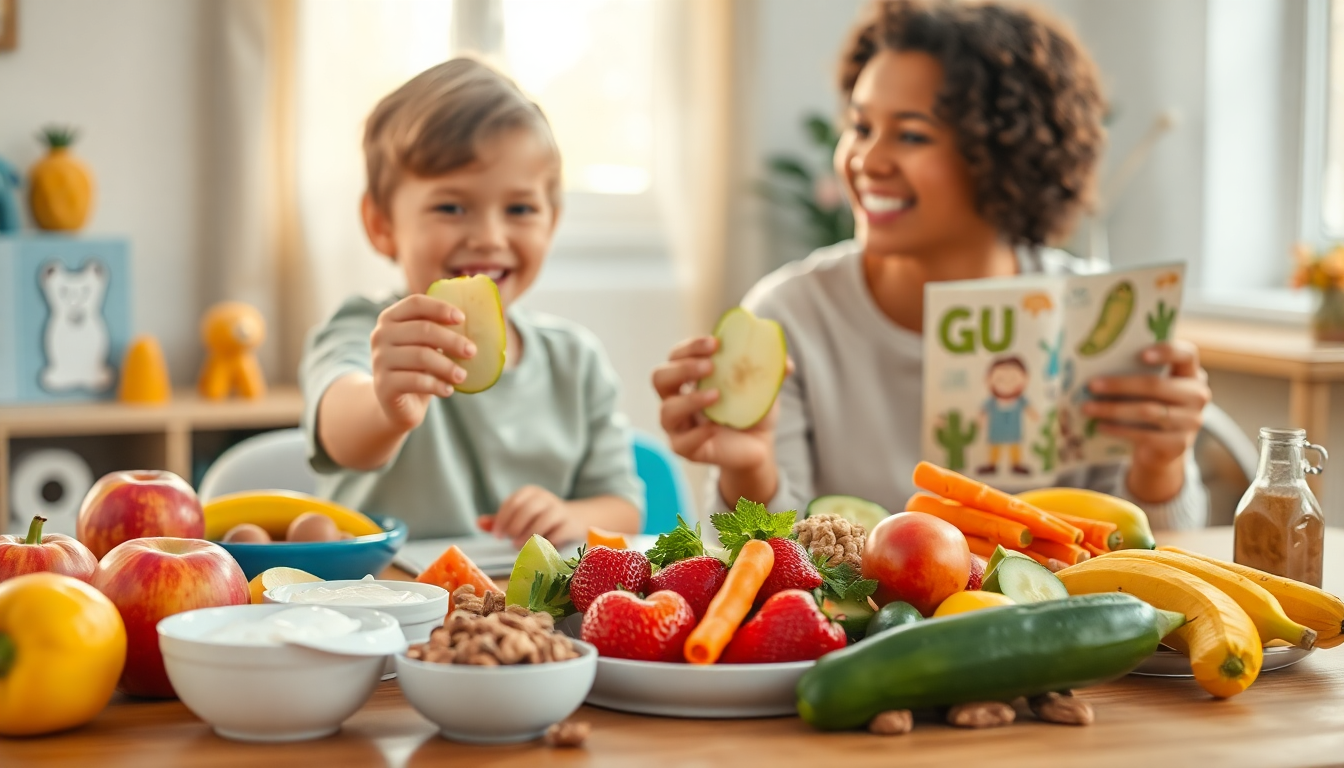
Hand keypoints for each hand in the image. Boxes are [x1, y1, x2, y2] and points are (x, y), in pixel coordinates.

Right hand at [369, 294, 475, 431]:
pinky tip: (448, 390)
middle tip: (472, 351)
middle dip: (452, 340)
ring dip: (447, 366)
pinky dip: (437, 385)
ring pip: (421, 356)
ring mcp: (379, 360)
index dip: (440, 308)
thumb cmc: (419, 368)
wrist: (398, 405)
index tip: (462, 318)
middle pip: (422, 329)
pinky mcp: (383, 385)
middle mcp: (380, 335)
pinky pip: (415, 381)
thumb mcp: (428, 346)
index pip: (415, 303)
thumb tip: (481, 323)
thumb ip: (442, 331)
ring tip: (462, 376)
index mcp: (391, 318)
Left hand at [483, 485, 580, 548]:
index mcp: (530, 492)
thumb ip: (500, 521)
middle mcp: (545, 498)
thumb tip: (477, 523)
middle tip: (509, 540)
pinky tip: (538, 548)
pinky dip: (544, 543)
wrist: (575, 521)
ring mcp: (559, 510)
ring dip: (527, 537)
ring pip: (541, 521)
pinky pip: (555, 534)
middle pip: (526, 510)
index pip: (513, 502)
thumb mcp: (519, 517)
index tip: (497, 535)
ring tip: (520, 546)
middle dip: (515, 527)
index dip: (502, 520)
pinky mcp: (569, 525)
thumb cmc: (540, 520)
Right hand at [650, 336, 785, 471]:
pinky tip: (714, 428)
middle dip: (682, 368)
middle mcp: (676, 398)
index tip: (715, 343)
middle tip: (710, 366)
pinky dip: (697, 433)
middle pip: (659, 377)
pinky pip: (681, 443)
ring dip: (690, 400)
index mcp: (689, 378)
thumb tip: (787, 362)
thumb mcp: (763, 387)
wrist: (758, 447)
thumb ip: (771, 371)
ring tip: (716, 395)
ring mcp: (678, 425)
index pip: (676, 355)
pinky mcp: (686, 448)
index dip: (691, 346)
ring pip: (666, 411)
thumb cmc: (752, 411)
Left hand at [1083, 340, 1211, 501]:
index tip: (1140, 354)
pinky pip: (1145, 435)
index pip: (1187, 354)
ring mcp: (1192, 421)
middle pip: (1157, 386)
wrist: (1160, 448)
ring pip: (1148, 411)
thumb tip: (1095, 365)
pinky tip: (1100, 427)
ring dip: (1113, 409)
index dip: (1166, 352)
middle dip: (1120, 385)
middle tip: (1091, 385)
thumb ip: (1136, 374)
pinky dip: (1119, 430)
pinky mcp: (1179, 444)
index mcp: (1191, 373)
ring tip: (1087, 408)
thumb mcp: (1148, 389)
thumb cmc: (1149, 406)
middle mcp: (1197, 395)